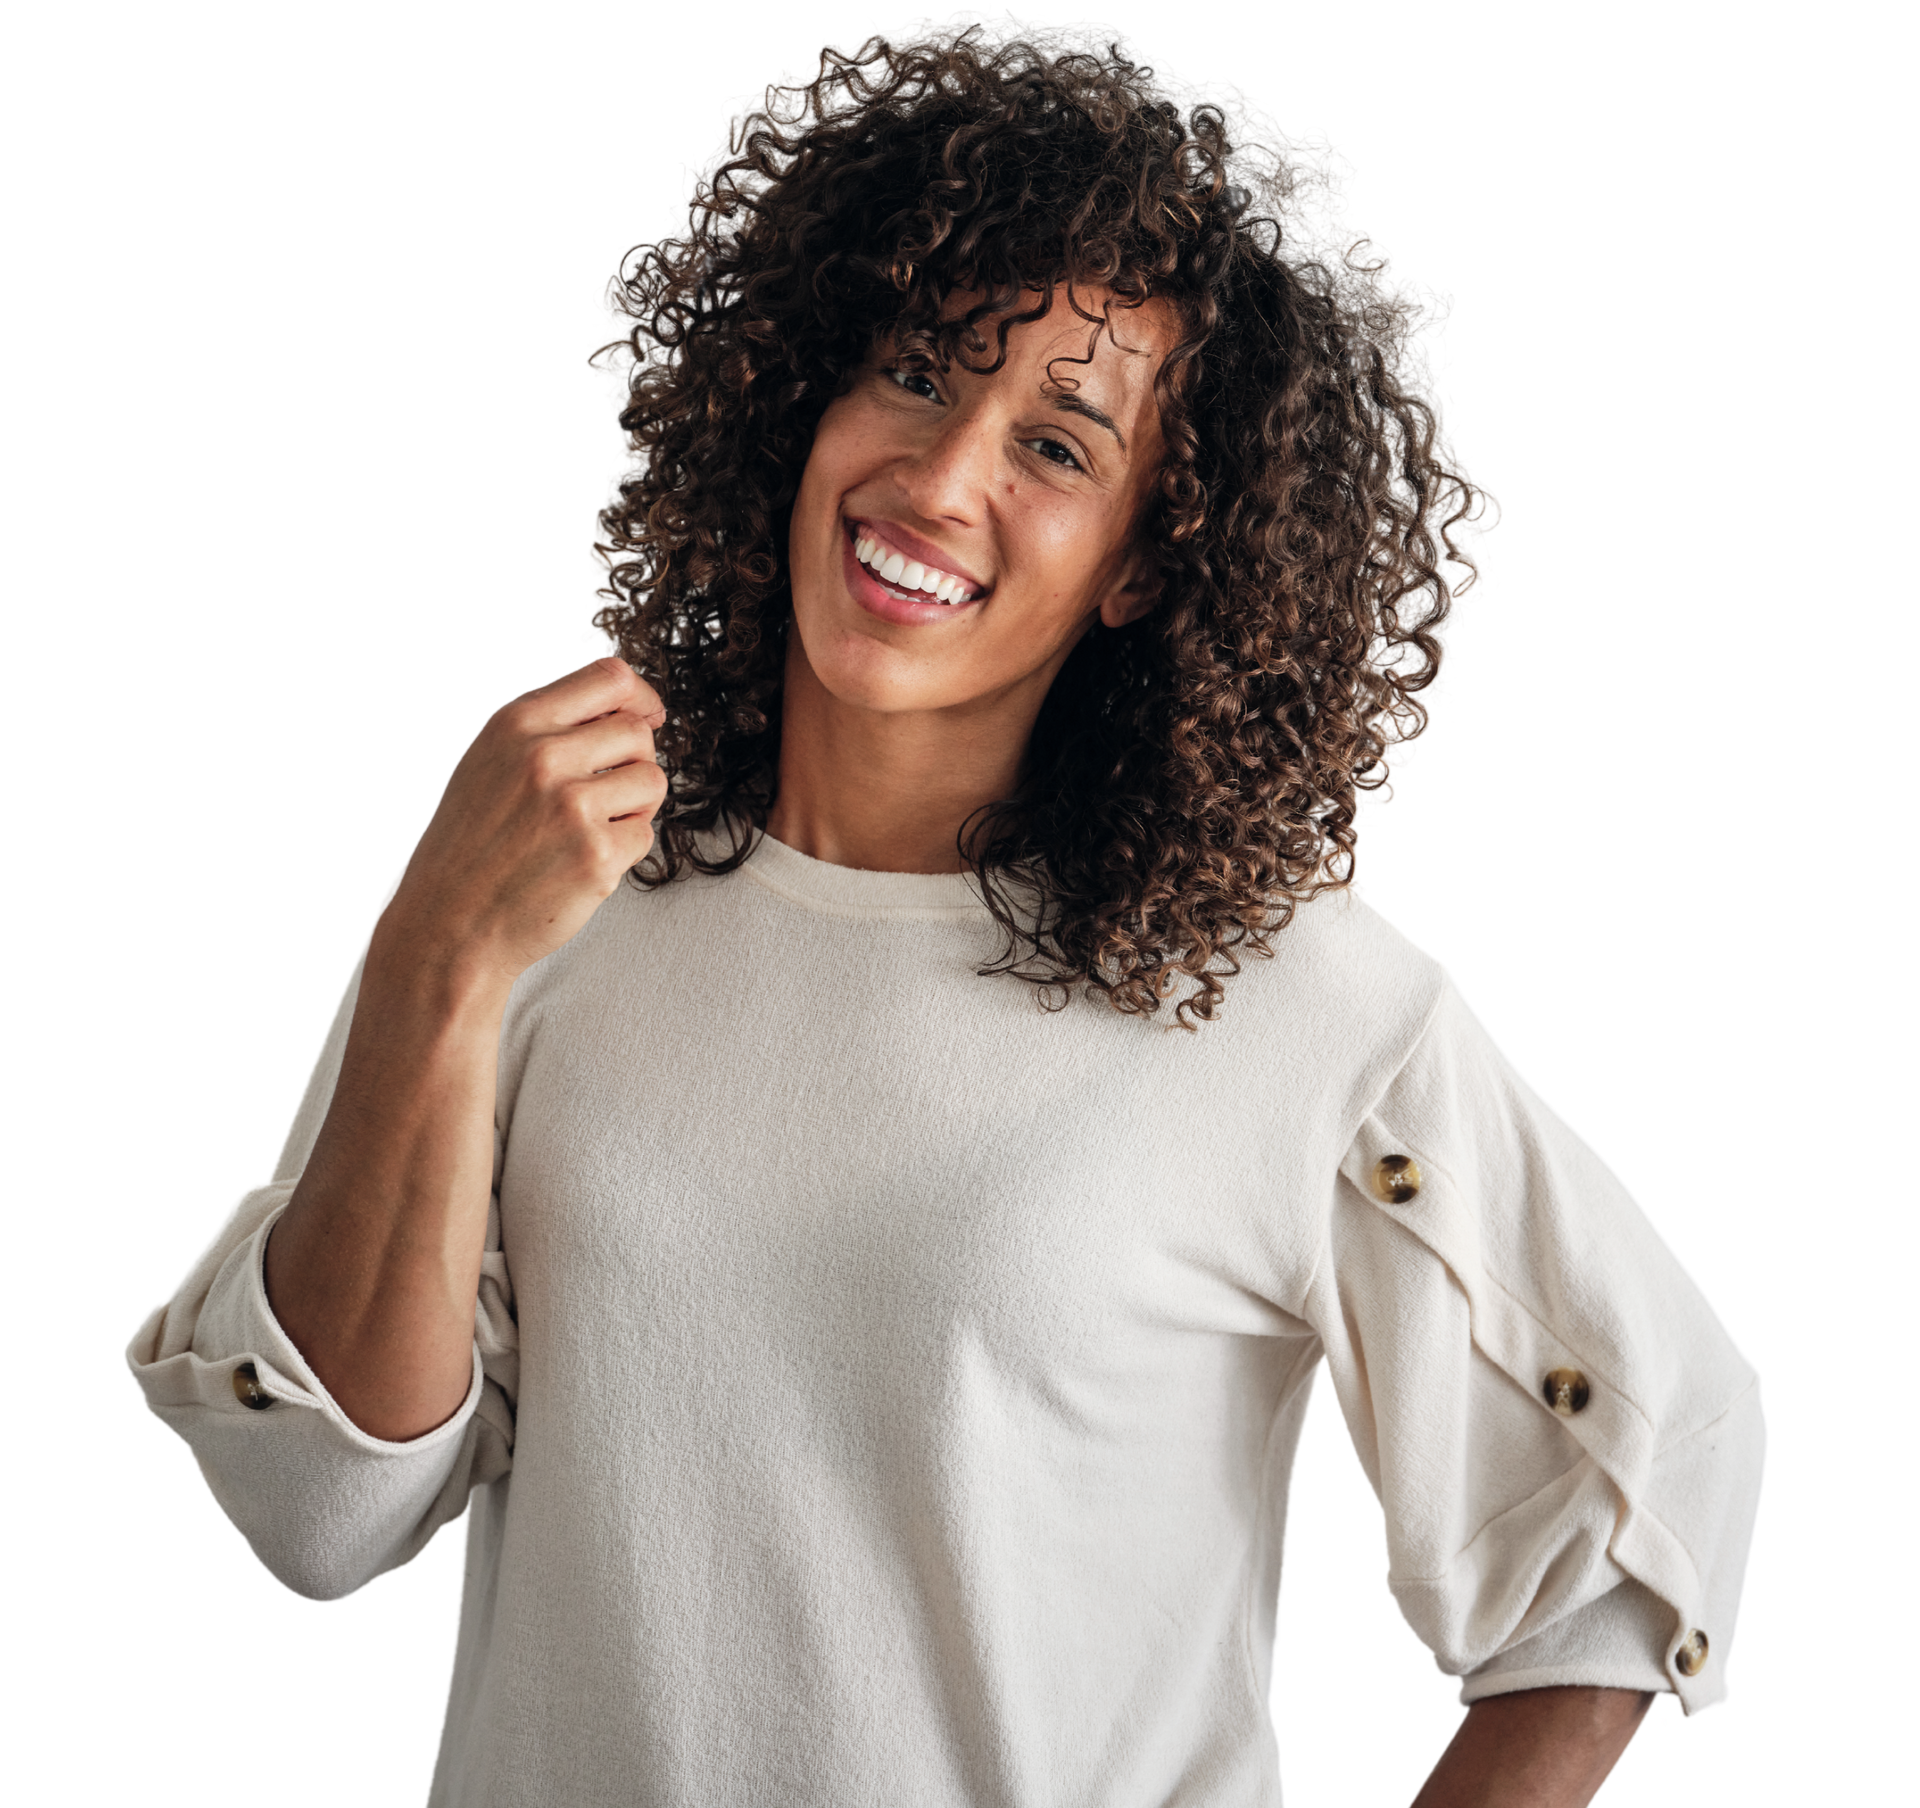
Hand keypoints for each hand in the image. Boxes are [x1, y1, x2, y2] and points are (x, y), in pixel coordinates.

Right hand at [367, 653, 669, 988]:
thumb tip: (635, 709)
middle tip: (605, 793)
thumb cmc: (472, 844)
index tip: (648, 717)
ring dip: (634, 805)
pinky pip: (644, 834)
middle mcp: (544, 758)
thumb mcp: (491, 760)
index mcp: (516, 723)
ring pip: (652, 781)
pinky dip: (623, 849)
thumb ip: (551, 727)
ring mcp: (571, 807)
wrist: (447, 921)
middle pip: (638, 733)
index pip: (610, 677)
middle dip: (634, 761)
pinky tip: (581, 860)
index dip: (641, 697)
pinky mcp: (596, 856)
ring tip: (590, 828)